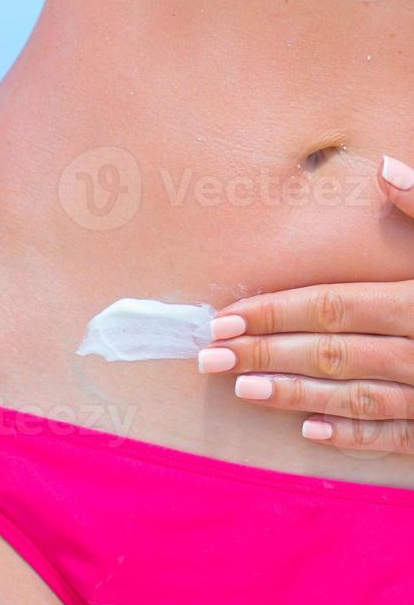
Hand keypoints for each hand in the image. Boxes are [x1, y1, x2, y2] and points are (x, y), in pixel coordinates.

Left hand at [196, 155, 413, 455]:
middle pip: (332, 352)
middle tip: (210, 357)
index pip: (335, 305)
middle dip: (266, 354)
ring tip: (242, 390)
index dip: (278, 312)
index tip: (228, 316)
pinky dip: (354, 436)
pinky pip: (398, 435)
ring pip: (355, 395)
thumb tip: (384, 169)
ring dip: (294, 395)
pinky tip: (309, 432)